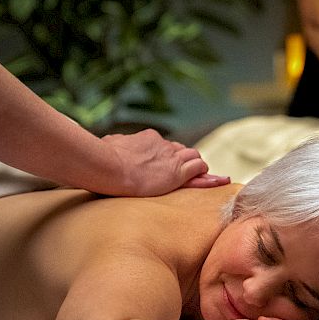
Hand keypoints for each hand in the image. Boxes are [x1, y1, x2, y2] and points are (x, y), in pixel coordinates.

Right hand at [103, 129, 229, 195]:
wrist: (107, 165)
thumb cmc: (102, 157)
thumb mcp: (110, 144)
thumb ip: (115, 143)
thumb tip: (108, 143)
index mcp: (148, 139)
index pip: (166, 146)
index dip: (170, 156)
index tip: (169, 164)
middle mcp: (163, 145)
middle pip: (182, 150)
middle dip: (186, 161)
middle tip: (189, 172)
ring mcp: (171, 158)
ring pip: (194, 158)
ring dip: (198, 167)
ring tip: (203, 177)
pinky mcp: (177, 172)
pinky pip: (199, 170)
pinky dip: (208, 176)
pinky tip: (216, 181)